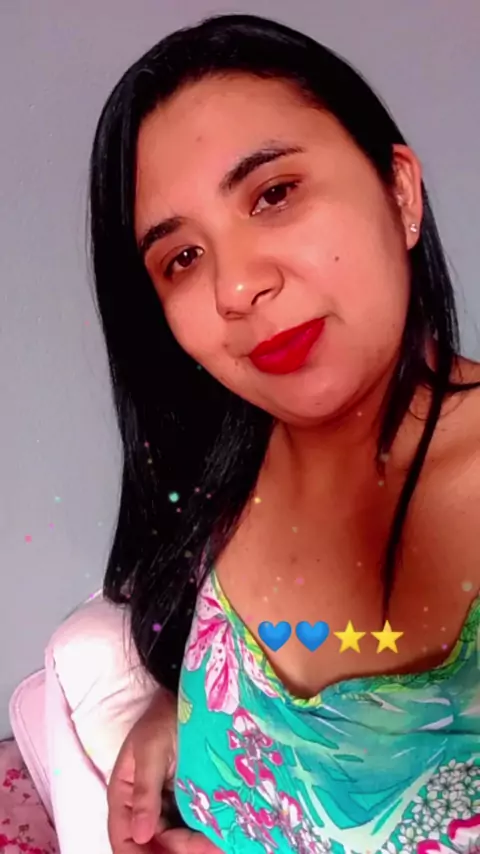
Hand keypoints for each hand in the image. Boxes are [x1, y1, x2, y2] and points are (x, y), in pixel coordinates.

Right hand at [107, 689, 221, 852]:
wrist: (193, 699)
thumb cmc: (164, 718)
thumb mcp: (151, 750)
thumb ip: (145, 791)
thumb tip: (140, 835)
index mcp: (123, 793)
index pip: (122, 836)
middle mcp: (142, 805)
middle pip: (151, 844)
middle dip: (174, 851)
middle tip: (204, 849)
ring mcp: (164, 804)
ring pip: (172, 839)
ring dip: (190, 846)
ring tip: (214, 845)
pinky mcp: (184, 800)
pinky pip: (189, 826)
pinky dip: (200, 835)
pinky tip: (217, 837)